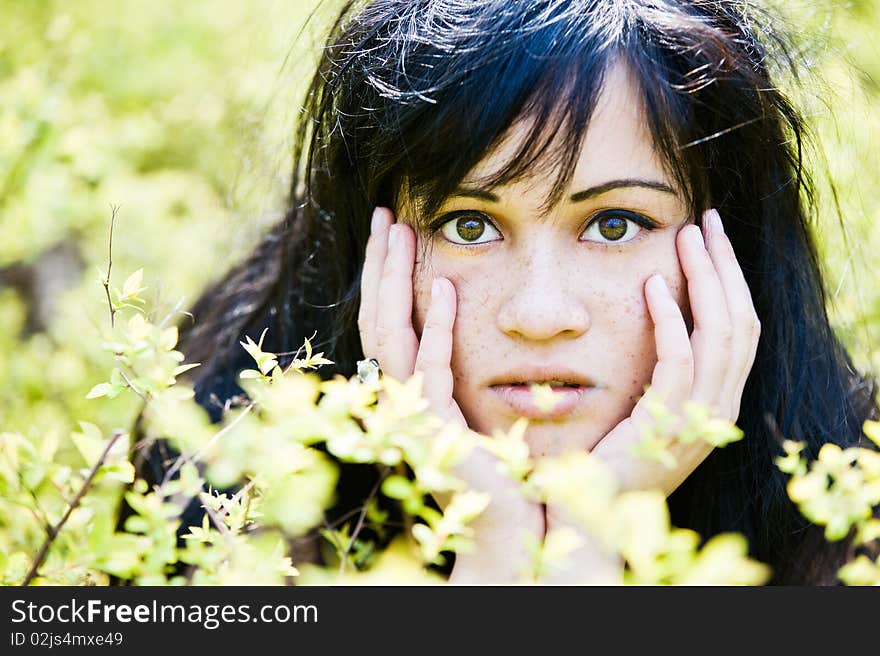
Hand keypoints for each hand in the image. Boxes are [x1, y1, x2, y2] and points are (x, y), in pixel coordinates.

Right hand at [358, 207, 543, 582]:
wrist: (509, 526)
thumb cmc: (504, 466)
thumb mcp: (478, 401)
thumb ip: (462, 361)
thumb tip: (463, 308)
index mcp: (409, 388)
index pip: (386, 321)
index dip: (387, 276)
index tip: (396, 228)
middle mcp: (401, 397)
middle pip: (377, 319)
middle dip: (380, 266)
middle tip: (386, 215)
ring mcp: (413, 413)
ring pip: (390, 336)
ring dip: (396, 282)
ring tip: (401, 232)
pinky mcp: (435, 429)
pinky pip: (430, 370)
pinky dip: (434, 329)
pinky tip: (446, 291)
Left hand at [589, 208, 759, 494]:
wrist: (593, 509)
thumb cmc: (611, 452)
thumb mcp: (647, 402)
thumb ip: (662, 364)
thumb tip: (655, 305)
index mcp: (718, 400)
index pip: (741, 329)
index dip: (732, 281)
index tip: (712, 239)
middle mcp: (720, 407)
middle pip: (741, 324)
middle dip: (726, 268)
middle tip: (707, 222)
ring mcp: (700, 419)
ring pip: (721, 336)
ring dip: (706, 280)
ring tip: (687, 237)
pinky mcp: (668, 424)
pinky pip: (679, 362)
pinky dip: (671, 319)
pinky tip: (655, 284)